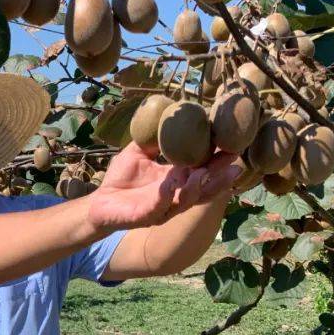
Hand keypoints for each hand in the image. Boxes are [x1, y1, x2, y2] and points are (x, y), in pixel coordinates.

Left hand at [87, 143, 240, 231]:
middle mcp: (175, 196)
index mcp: (177, 180)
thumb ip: (155, 139)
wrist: (99, 202)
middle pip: (204, 189)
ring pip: (185, 201)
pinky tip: (168, 185)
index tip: (233, 147)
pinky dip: (164, 197)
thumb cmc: (122, 178)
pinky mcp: (144, 217)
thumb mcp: (139, 152)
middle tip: (232, 162)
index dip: (219, 162)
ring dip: (196, 188)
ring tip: (203, 172)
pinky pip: (157, 208)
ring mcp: (162, 208)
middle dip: (219, 176)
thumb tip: (170, 117)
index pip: (204, 172)